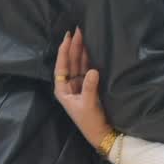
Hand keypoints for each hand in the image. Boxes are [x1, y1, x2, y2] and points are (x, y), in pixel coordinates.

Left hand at [53, 28, 111, 150]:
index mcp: (63, 90)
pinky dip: (90, 58)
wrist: (102, 134)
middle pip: (71, 62)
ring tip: (86, 34)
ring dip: (82, 50)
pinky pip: (88, 68)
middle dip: (74, 46)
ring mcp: (80, 84)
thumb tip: (93, 70)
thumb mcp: (88, 105)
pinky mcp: (90, 85)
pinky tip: (93, 48)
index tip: (67, 36)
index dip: (64, 50)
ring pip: (80, 63)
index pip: (61, 66)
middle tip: (79, 29)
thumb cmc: (90, 122)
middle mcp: (69, 85)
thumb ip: (90, 87)